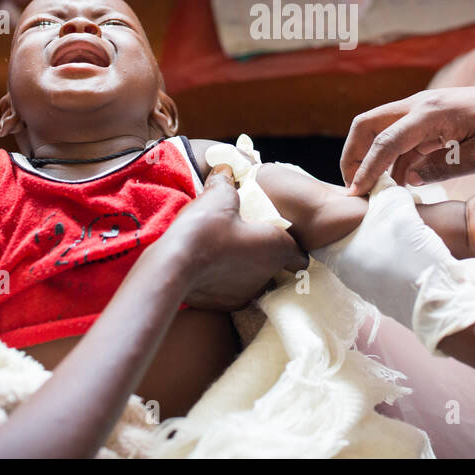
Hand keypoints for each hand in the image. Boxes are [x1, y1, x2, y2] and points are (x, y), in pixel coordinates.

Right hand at [156, 165, 306, 310]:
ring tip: (227, 254)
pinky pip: (232, 292)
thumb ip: (227, 181)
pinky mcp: (225, 305)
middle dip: (265, 255)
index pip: (299, 255)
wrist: (176, 266)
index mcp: (275, 247)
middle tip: (248, 240)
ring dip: (246, 269)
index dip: (291, 245)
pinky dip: (226, 282)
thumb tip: (225, 169)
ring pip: (254, 281)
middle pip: (275, 267)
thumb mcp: (220, 195)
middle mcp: (266, 274)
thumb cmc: (207, 228)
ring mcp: (246, 293)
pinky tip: (212, 269)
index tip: (281, 237)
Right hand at [340, 79, 474, 195]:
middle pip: (368, 125)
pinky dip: (392, 157)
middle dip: (354, 155)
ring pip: (380, 129)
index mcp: (430, 114)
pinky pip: (400, 136)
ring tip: (374, 191)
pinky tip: (398, 182)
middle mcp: (419, 106)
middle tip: (354, 186)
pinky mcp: (428, 117)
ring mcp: (422, 109)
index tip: (356, 193)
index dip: (367, 169)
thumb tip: (407, 179)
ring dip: (372, 157)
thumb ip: (441, 169)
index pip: (385, 141)